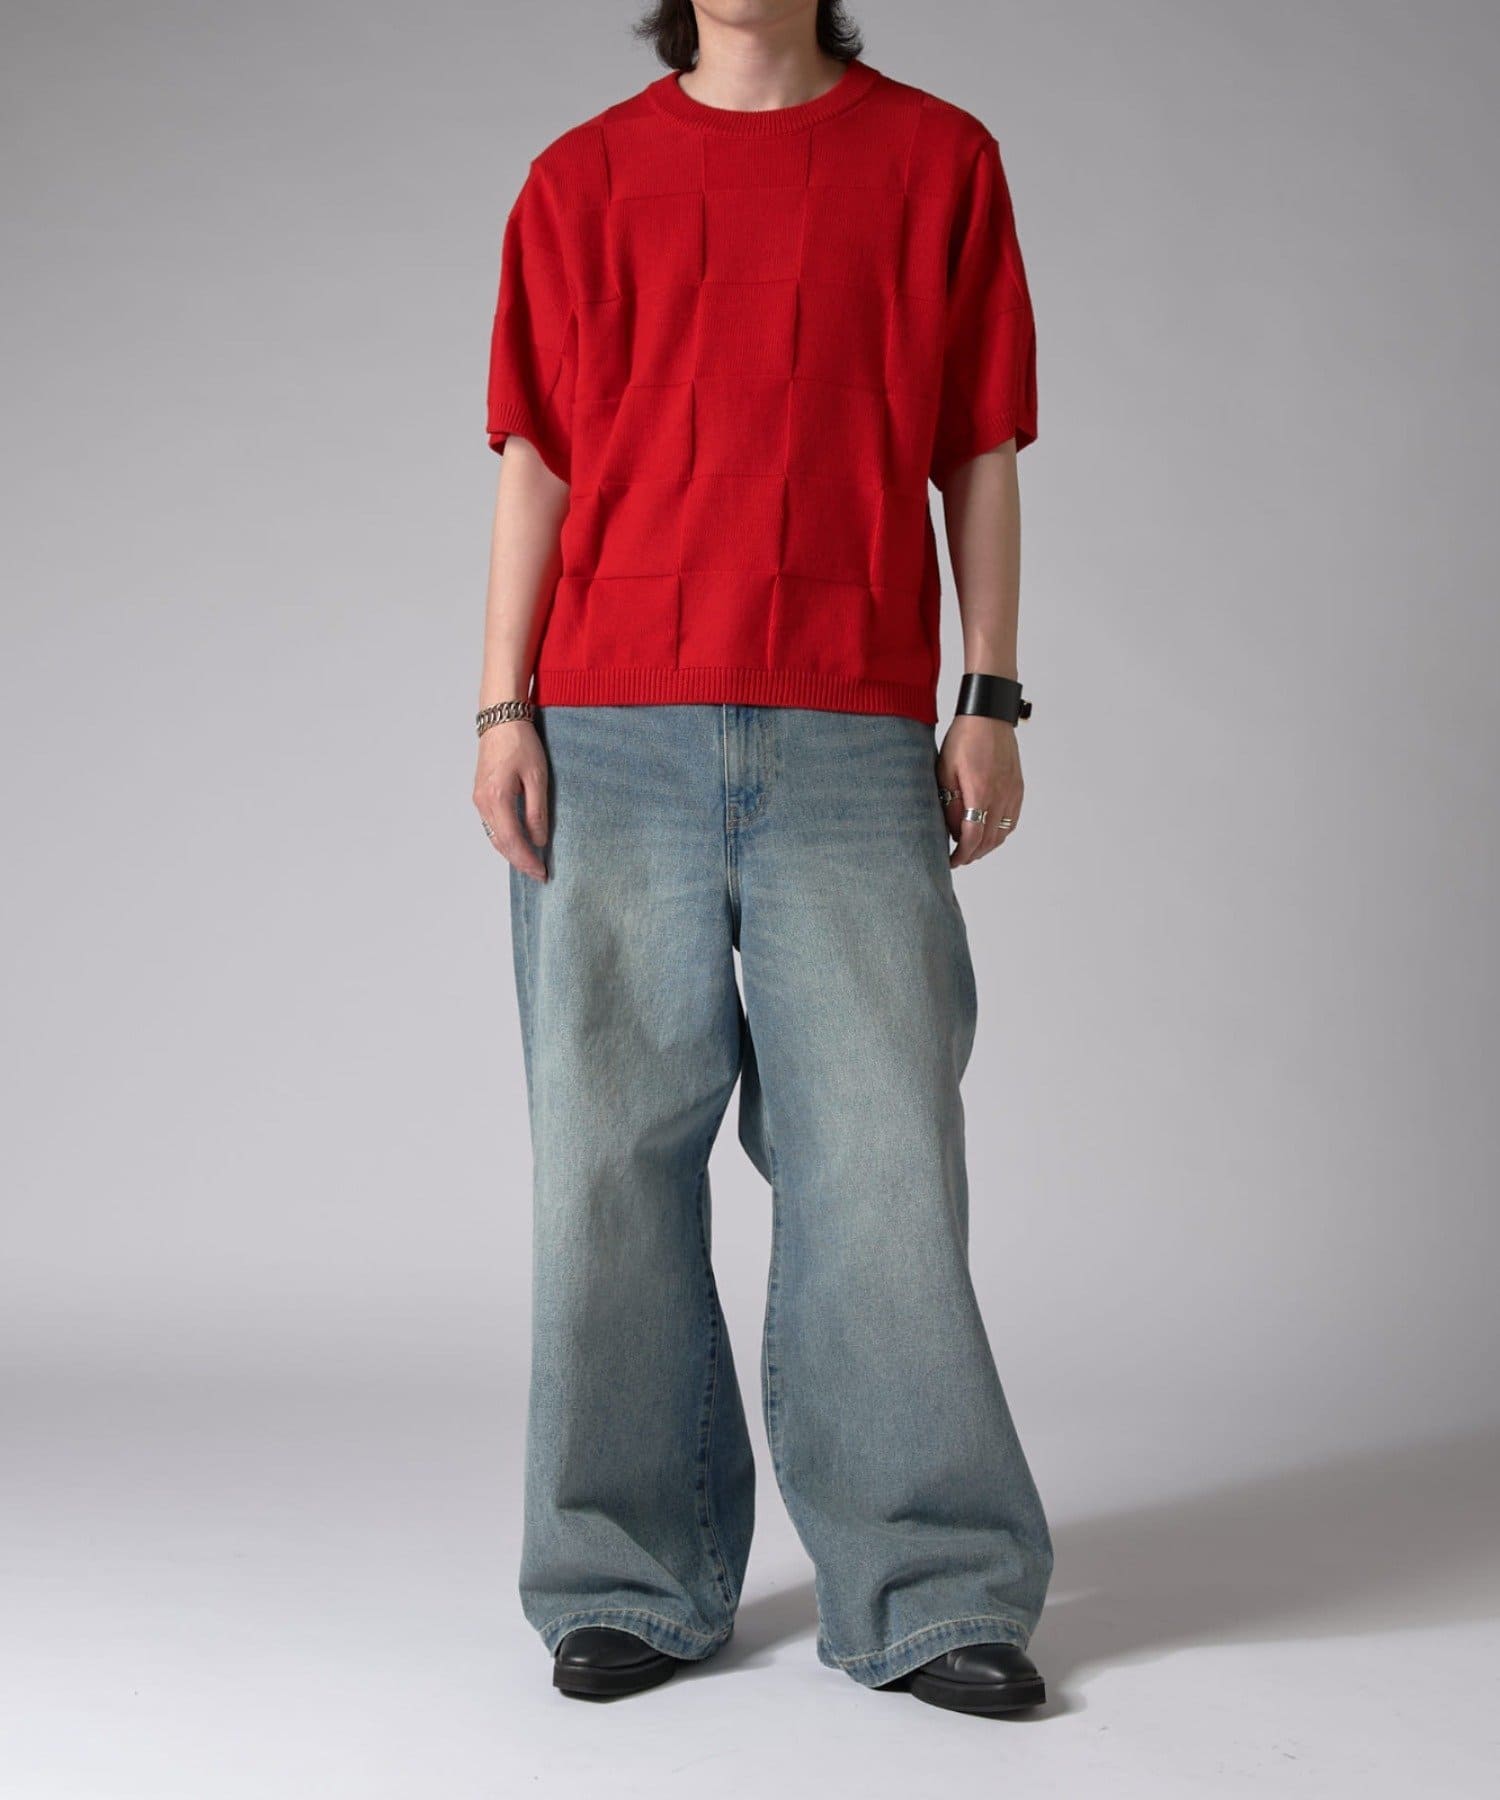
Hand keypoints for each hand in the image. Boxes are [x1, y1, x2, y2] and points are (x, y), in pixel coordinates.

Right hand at [473, 720, 548, 880]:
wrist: (501, 720)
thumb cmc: (521, 743)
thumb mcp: (537, 777)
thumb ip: (537, 811)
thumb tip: (538, 840)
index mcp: (497, 798)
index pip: (512, 840)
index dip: (527, 860)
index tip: (541, 873)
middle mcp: (483, 802)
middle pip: (500, 843)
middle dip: (520, 862)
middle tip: (539, 874)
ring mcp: (479, 799)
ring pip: (494, 836)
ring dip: (511, 852)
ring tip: (530, 863)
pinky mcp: (481, 795)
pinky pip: (492, 825)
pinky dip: (504, 838)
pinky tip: (518, 842)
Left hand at [937, 714, 1022, 868]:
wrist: (989, 716)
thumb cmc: (964, 739)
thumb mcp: (945, 770)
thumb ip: (949, 803)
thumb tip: (952, 830)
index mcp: (980, 793)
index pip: (973, 837)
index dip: (961, 855)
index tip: (951, 861)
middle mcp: (1001, 797)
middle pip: (989, 840)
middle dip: (973, 854)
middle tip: (958, 858)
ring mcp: (1012, 793)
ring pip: (1002, 833)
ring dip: (987, 846)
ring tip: (971, 848)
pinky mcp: (1018, 788)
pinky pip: (1011, 821)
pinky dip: (1000, 833)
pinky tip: (988, 832)